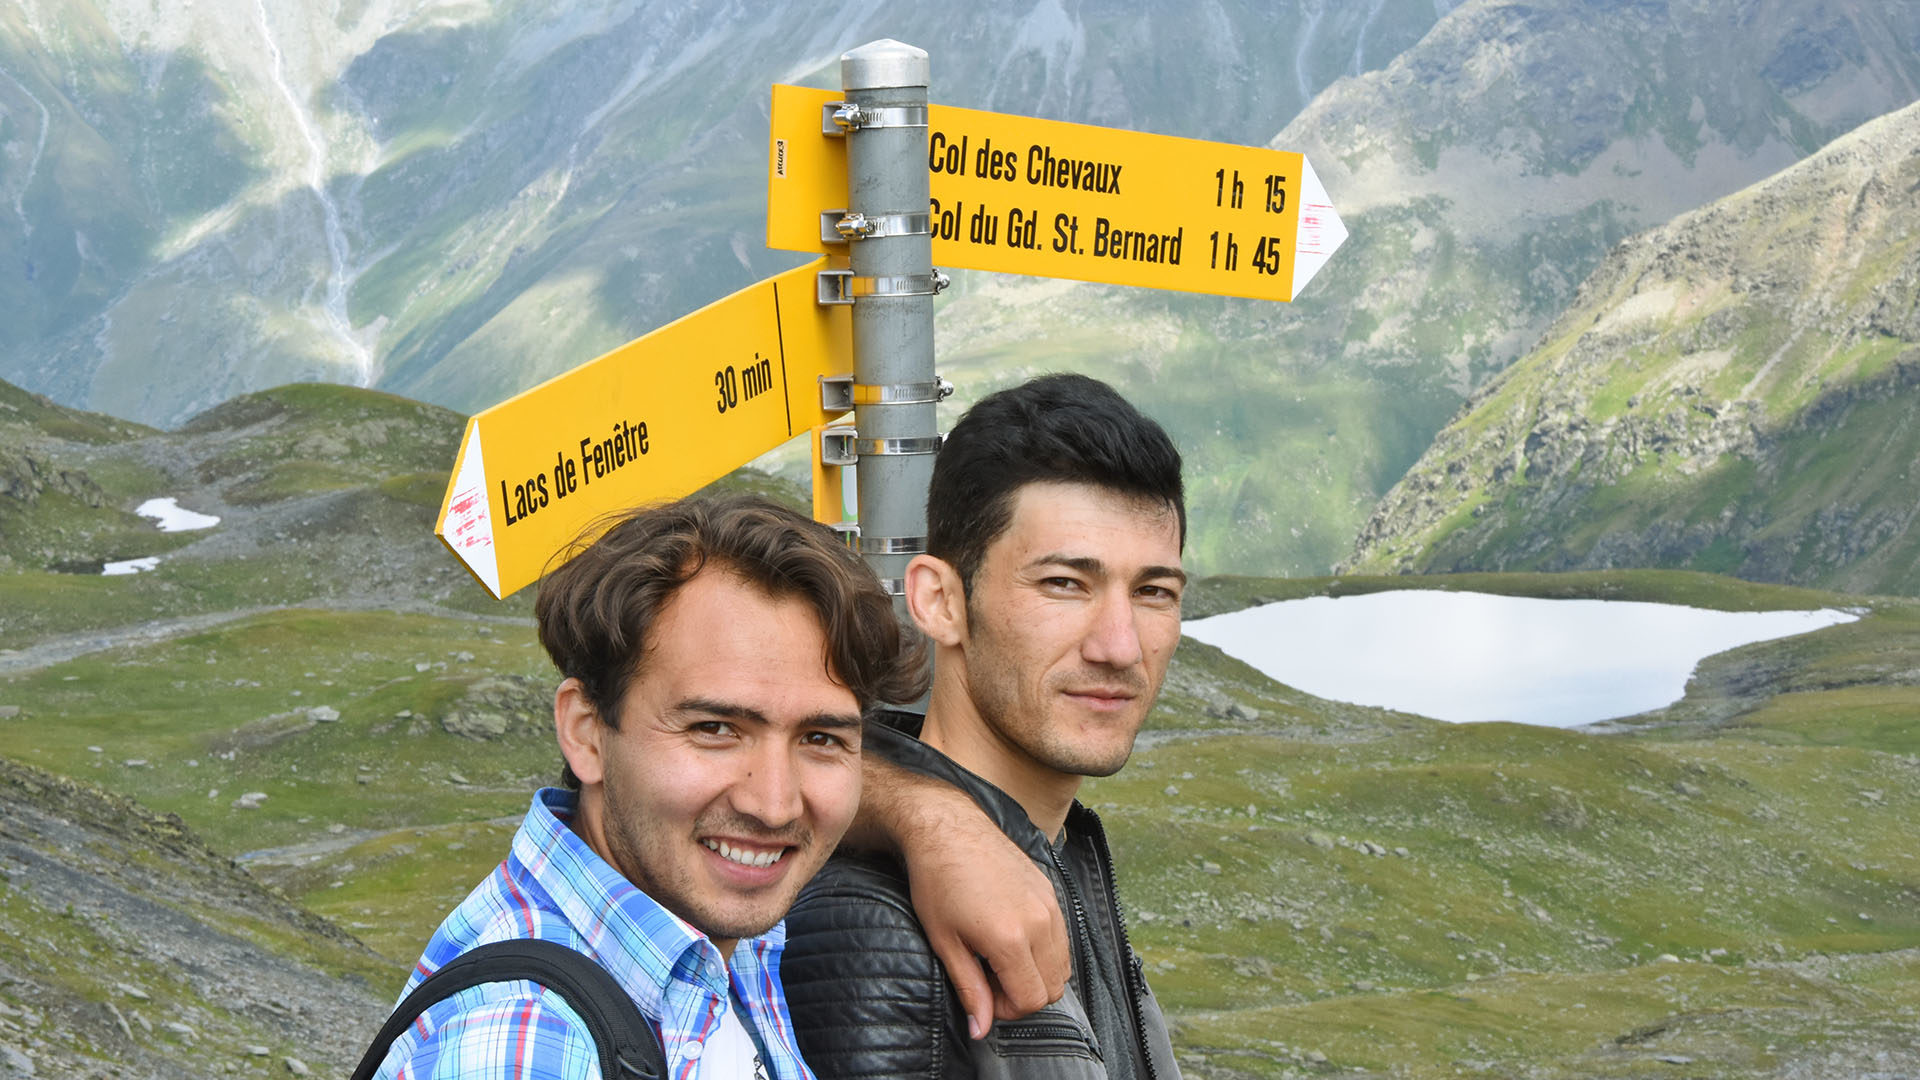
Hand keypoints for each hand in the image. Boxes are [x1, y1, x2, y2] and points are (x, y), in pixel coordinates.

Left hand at [907, 813, 1069, 1037]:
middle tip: (989, 979)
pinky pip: (1061, 939)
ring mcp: (1050, 905)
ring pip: (1062, 966)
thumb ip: (969, 989)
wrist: (948, 829)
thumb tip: (980, 1029)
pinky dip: (1043, 951)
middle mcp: (1039, 922)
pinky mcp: (1051, 892)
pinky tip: (1012, 937)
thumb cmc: (937, 883)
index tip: (983, 995)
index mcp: (1011, 938)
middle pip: (1052, 988)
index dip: (1006, 1009)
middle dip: (1023, 995)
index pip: (1031, 1000)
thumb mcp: (944, 942)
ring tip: (999, 958)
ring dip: (1035, 974)